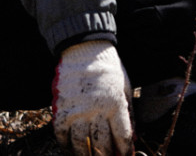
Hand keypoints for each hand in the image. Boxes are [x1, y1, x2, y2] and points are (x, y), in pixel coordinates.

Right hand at [52, 40, 132, 155]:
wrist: (86, 49)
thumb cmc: (109, 69)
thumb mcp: (125, 88)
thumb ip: (129, 114)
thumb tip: (134, 139)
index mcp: (116, 104)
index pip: (122, 136)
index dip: (124, 150)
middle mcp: (97, 109)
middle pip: (101, 144)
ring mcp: (77, 110)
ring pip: (81, 143)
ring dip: (85, 155)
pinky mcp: (61, 109)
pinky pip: (61, 134)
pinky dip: (65, 145)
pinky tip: (71, 149)